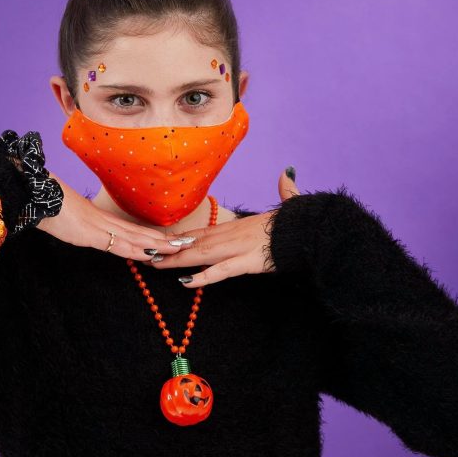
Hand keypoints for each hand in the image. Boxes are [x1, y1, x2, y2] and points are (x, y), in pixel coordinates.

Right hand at [36, 172, 188, 260]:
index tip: (169, 239)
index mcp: (102, 219)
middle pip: (141, 232)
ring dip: (158, 245)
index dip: (152, 235)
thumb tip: (90, 230)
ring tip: (178, 248)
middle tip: (186, 243)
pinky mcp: (92, 234)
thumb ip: (85, 227)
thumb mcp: (72, 220)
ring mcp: (100, 227)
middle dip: (164, 240)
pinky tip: (149, 254)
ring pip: (136, 237)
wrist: (38, 196)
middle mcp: (106, 222)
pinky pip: (118, 244)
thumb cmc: (51, 206)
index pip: (133, 229)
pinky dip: (136, 249)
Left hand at [148, 167, 300, 287]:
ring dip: (176, 261)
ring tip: (155, 265)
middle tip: (146, 254)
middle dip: (169, 249)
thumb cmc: (299, 221)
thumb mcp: (289, 204)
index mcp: (236, 225)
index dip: (181, 237)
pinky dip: (203, 277)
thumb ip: (284, 191)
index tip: (162, 241)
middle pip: (195, 242)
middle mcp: (231, 235)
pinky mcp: (247, 262)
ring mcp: (237, 248)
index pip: (203, 232)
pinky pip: (221, 271)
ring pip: (201, 254)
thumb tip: (287, 173)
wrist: (310, 229)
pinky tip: (186, 283)